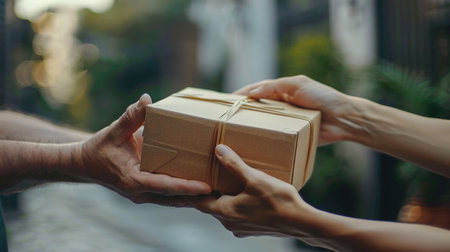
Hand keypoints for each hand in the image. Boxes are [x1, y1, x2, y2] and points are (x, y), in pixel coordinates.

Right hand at [78, 94, 210, 205]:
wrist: (84, 164)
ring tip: (216, 192)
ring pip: (172, 201)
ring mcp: (143, 196)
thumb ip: (130, 117)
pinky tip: (199, 188)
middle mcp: (139, 192)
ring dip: (192, 198)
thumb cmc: (98, 148)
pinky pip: (168, 197)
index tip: (206, 188)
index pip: (164, 186)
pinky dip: (183, 194)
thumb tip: (146, 99)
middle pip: (174, 198)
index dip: (186, 187)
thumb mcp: (113, 132)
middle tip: (221, 191)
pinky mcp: (145, 194)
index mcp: (133, 179)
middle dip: (196, 197)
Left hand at [192, 144, 312, 237]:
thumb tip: (218, 150)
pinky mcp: (252, 229)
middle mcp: (230, 223)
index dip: (190, 191)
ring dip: (223, 197)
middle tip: (204, 175)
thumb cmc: (278, 201)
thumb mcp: (254, 178)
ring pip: (225, 210)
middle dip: (208, 191)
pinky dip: (236, 203)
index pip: (198, 202)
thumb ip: (234, 164)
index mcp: (225, 211)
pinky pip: (238, 214)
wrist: (302, 222)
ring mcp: (241, 228)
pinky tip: (245, 193)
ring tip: (224, 181)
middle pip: (211, 205)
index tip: (182, 181)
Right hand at [235, 75, 351, 144]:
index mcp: (282, 90)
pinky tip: (255, 143)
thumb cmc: (322, 96)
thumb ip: (274, 86)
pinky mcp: (292, 134)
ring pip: (265, 123)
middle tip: (227, 118)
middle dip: (243, 112)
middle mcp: (282, 105)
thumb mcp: (297, 85)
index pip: (257, 90)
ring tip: (236, 132)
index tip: (226, 101)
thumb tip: (252, 93)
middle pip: (258, 108)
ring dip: (253, 126)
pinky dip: (266, 138)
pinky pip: (276, 136)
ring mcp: (287, 120)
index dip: (242, 95)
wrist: (343, 119)